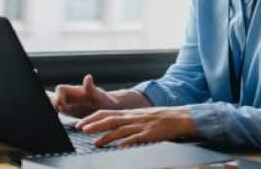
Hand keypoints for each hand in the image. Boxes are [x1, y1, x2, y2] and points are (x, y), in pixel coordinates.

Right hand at [52, 74, 119, 117]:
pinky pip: (61, 111)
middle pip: (55, 96)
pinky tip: (58, 123)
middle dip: (52, 103)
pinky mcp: (71, 113)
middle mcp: (71, 97)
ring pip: (56, 104)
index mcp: (76, 92)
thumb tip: (88, 77)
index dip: (57, 96)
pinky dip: (58, 115)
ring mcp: (70, 105)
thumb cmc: (105, 100)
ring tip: (54, 117)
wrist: (110, 108)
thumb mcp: (99, 95)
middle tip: (56, 113)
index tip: (61, 106)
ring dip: (54, 109)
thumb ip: (91, 88)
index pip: (60, 89)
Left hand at [75, 107, 197, 146]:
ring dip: (106, 136)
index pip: (106, 113)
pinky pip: (136, 138)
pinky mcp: (149, 134)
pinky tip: (118, 146)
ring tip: (95, 142)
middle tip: (81, 129)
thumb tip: (112, 127)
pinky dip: (126, 142)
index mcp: (129, 113)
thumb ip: (127, 121)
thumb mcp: (140, 116)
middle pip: (109, 120)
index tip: (81, 123)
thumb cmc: (160, 118)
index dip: (92, 118)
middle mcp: (132, 118)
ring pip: (120, 130)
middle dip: (93, 125)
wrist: (179, 117)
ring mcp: (140, 126)